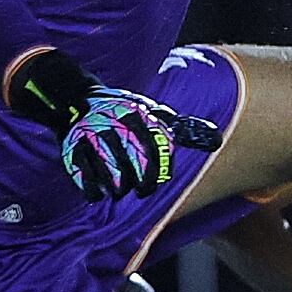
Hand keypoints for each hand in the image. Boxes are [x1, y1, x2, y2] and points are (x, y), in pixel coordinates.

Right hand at [61, 87, 220, 201]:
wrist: (79, 100)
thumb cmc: (126, 116)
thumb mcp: (156, 117)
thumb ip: (185, 130)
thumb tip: (217, 140)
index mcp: (141, 116)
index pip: (158, 151)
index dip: (158, 172)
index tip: (156, 178)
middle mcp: (118, 123)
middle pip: (137, 168)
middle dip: (141, 184)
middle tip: (140, 187)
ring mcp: (94, 136)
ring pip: (113, 177)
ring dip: (118, 188)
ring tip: (119, 187)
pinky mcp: (73, 149)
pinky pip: (86, 179)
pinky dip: (94, 191)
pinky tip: (99, 191)